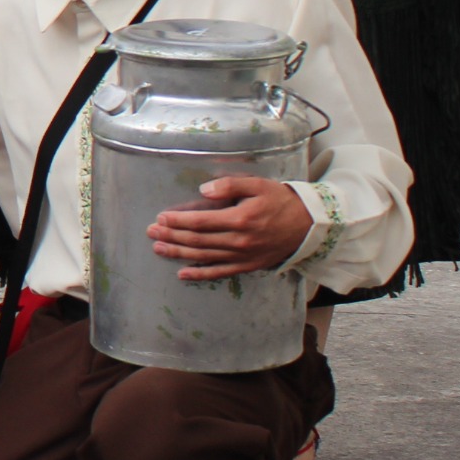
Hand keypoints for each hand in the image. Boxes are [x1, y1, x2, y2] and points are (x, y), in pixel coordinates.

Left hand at [149, 177, 315, 280]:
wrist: (308, 226)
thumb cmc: (280, 201)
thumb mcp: (258, 185)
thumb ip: (229, 185)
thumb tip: (203, 191)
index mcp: (240, 219)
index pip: (200, 222)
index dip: (178, 221)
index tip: (161, 218)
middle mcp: (239, 241)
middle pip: (197, 241)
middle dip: (171, 237)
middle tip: (150, 233)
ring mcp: (242, 256)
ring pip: (204, 257)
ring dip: (178, 254)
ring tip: (158, 249)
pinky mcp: (247, 266)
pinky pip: (220, 273)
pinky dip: (200, 275)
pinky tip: (182, 274)